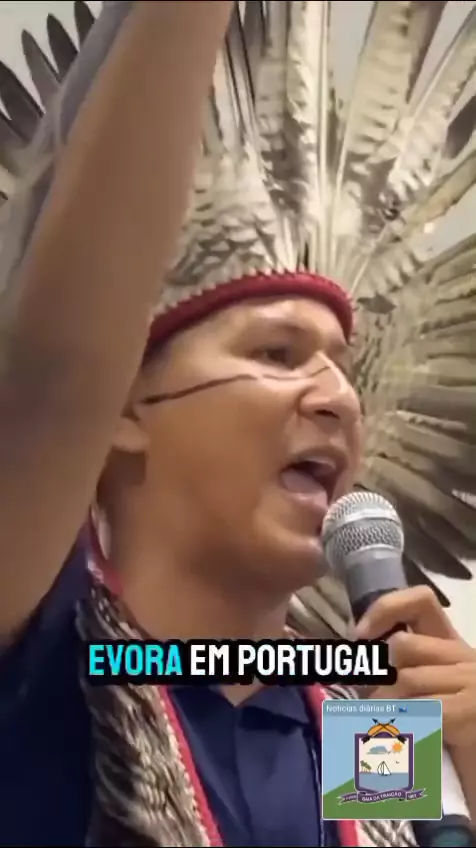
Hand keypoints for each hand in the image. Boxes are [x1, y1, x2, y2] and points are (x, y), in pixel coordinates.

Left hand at [353, 586, 475, 750]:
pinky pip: (420, 710)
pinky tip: (400, 736)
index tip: (359, 635)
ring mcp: (471, 681)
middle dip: (376, 672)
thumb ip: (395, 668)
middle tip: (366, 696)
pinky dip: (402, 723)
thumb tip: (352, 653)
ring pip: (406, 679)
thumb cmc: (448, 728)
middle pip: (403, 644)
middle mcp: (463, 655)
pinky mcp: (470, 710)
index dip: (386, 608)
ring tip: (380, 724)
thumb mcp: (421, 690)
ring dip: (384, 704)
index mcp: (449, 643)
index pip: (421, 600)